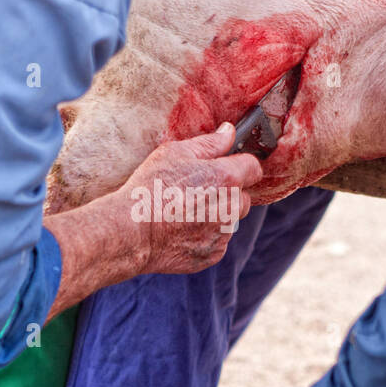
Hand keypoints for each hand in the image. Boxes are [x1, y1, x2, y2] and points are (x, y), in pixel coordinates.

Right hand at [120, 123, 261, 275]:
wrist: (132, 232)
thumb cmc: (150, 188)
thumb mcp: (175, 153)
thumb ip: (209, 143)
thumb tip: (229, 132)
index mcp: (227, 178)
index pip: (253, 168)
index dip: (240, 165)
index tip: (226, 167)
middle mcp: (231, 207)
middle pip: (243, 197)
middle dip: (228, 193)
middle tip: (197, 191)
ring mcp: (223, 234)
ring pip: (229, 220)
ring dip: (216, 215)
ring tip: (184, 212)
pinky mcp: (213, 254)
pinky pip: (217, 241)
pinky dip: (204, 235)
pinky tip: (181, 229)